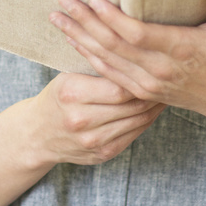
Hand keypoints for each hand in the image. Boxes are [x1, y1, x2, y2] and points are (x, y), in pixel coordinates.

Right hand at [28, 71, 164, 167]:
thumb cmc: (58, 97)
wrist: (38, 134)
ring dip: (154, 107)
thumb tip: (132, 51)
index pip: (118, 87)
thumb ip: (97, 68)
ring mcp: (93, 141)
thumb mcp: (68, 76)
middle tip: (167, 78)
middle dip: (152, 92)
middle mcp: (82, 120)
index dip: (139, 78)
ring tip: (164, 91)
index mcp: (72, 94)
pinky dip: (146, 121)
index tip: (153, 67)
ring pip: (137, 121)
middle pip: (131, 105)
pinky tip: (153, 108)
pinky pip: (133, 135)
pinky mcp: (103, 154)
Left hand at [50, 0, 205, 131]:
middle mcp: (159, 69)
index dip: (112, 19)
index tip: (93, 0)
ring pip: (105, 60)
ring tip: (58, 17)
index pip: (137, 35)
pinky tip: (73, 40)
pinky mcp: (143, 90)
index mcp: (180, 49)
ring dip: (79, 37)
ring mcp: (148, 82)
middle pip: (113, 46)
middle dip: (85, 22)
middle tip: (64, 1)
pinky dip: (87, 56)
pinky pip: (109, 72)